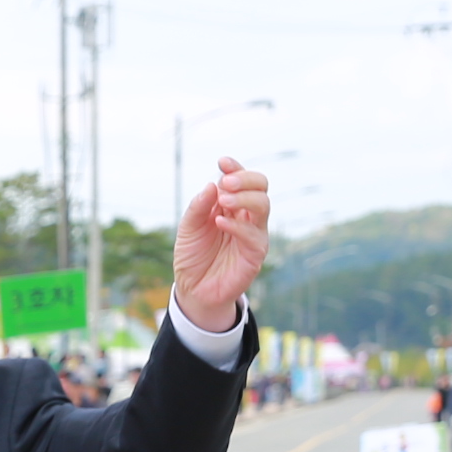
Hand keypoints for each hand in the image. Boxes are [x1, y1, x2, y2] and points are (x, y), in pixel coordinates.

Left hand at [171, 156, 271, 333]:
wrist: (193, 289)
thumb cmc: (193, 255)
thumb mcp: (189, 227)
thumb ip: (199, 206)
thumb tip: (212, 183)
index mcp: (231, 205)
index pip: (242, 179)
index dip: (235, 168)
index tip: (222, 162)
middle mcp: (246, 216)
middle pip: (260, 186)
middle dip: (245, 179)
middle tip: (225, 184)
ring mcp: (254, 234)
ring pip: (263, 206)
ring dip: (244, 199)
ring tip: (224, 200)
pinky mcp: (255, 254)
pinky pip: (253, 235)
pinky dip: (238, 226)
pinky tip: (220, 222)